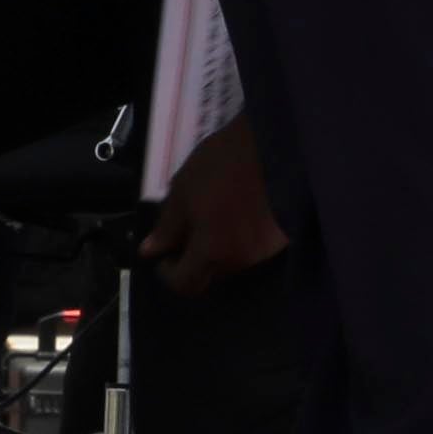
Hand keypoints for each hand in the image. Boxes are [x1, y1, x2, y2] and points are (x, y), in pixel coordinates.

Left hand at [140, 117, 286, 295]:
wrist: (276, 148)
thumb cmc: (221, 168)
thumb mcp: (182, 192)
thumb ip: (166, 228)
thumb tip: (150, 252)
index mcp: (212, 252)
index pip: (186, 285)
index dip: (169, 273)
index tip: (164, 254)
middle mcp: (241, 261)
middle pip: (209, 275)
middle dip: (192, 261)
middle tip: (184, 232)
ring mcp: (265, 252)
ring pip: (231, 262)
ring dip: (216, 248)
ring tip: (210, 216)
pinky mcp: (282, 240)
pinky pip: (251, 250)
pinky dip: (237, 240)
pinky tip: (233, 214)